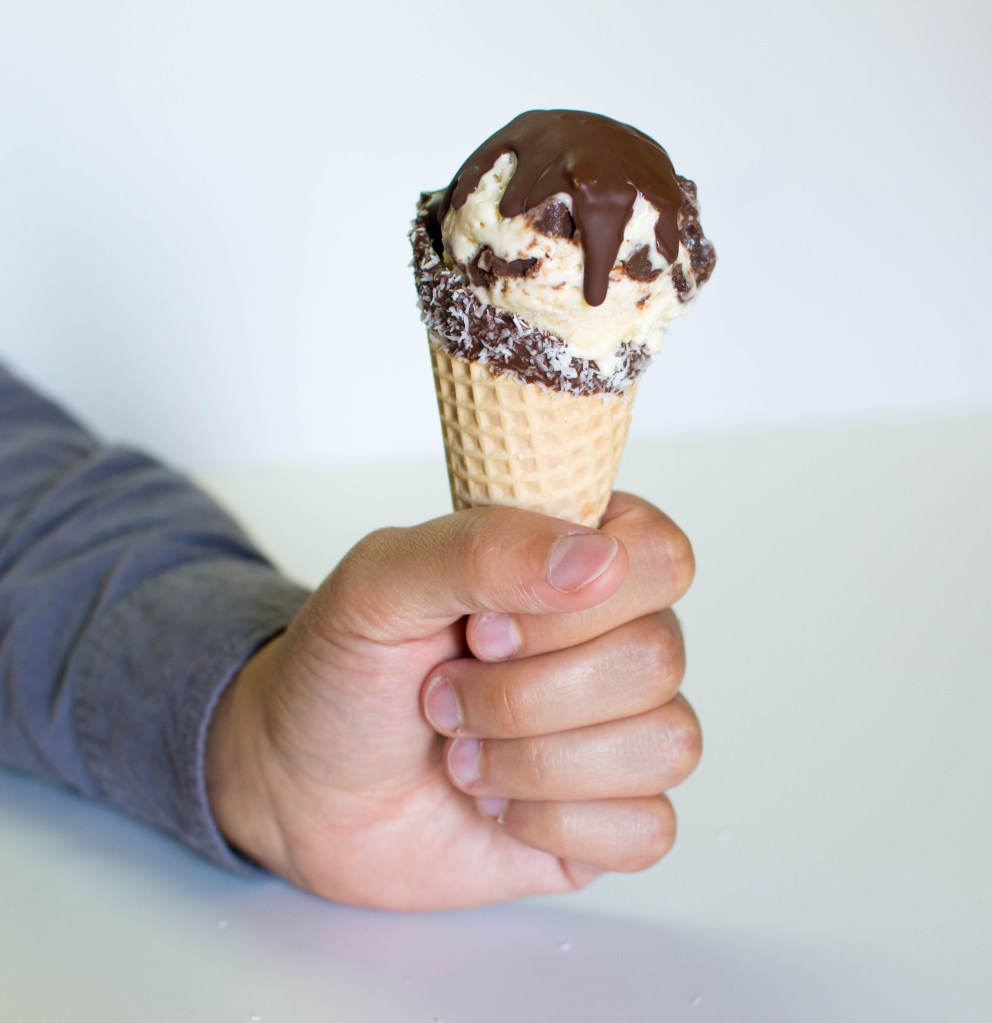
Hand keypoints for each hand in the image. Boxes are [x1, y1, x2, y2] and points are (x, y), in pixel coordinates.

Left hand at [205, 493, 699, 909]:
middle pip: (657, 657)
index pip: (659, 556)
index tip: (484, 628)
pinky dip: (554, 822)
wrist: (302, 785)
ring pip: (664, 743)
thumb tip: (597, 559)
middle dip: (523, 694)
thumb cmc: (343, 673)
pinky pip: (649, 827)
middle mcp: (608, 641)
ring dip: (535, 761)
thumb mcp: (381, 584)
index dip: (575, 604)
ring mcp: (614, 731)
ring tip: (462, 755)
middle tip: (442, 696)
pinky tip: (499, 807)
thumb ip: (482, 549)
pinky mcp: (608, 815)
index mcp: (569, 563)